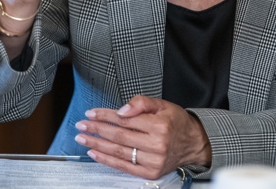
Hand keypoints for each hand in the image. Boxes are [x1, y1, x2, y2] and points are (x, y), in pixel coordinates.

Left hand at [74, 95, 211, 178]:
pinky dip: (107, 160)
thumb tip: (121, 110)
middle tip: (82, 125)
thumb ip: (141, 103)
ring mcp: (153, 161)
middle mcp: (156, 145)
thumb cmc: (176, 122)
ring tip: (83, 138)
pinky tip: (95, 153)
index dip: (105, 116)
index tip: (91, 114)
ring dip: (97, 144)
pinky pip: (124, 166)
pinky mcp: (150, 172)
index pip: (125, 120)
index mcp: (159, 125)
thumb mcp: (162, 104)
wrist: (193, 143)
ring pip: (119, 152)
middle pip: (119, 136)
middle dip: (97, 130)